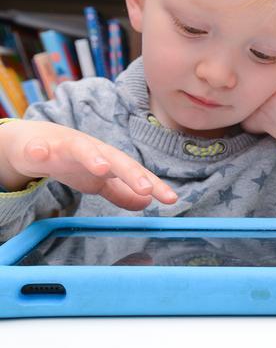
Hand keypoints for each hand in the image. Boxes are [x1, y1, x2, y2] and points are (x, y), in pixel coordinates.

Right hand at [0, 120, 177, 209]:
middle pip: (116, 160)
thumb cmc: (73, 162)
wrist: (32, 143)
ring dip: (92, 156)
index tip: (172, 200)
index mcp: (110, 161)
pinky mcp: (38, 146)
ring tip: (100, 168)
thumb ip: (121, 193)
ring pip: (81, 148)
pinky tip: (38, 153)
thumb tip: (146, 203)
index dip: (155, 186)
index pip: (136, 174)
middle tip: (146, 188)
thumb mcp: (99, 182)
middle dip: (132, 173)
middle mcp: (93, 151)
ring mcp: (66, 146)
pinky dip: (38, 150)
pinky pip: (37, 148)